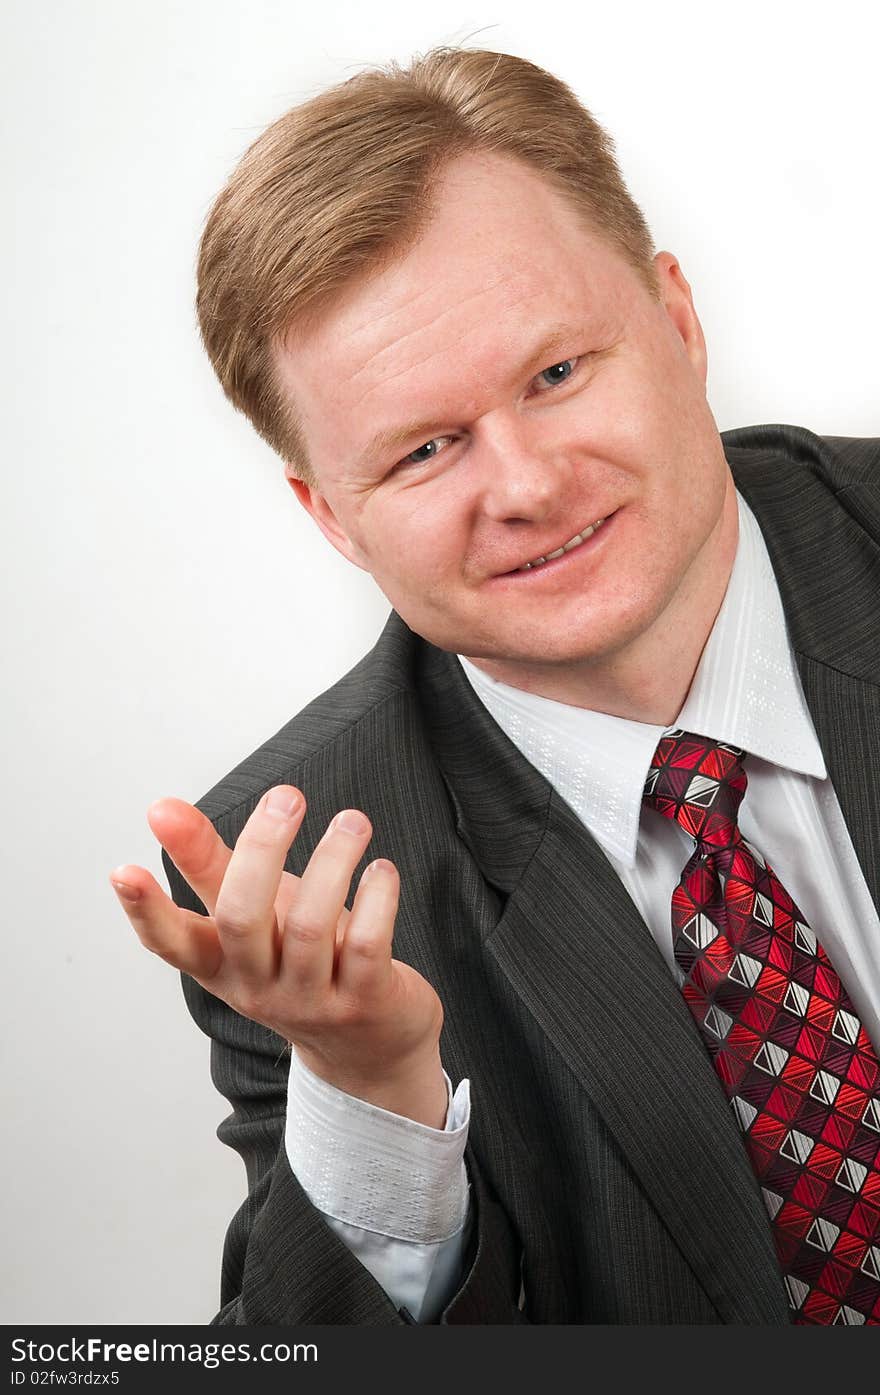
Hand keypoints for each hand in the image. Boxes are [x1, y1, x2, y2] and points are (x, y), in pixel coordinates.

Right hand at [110, 788, 447, 1126]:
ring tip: (351, 823)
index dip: (146, 910)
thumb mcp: (252, 915)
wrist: (370, 1046)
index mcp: (220, 966)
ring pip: (310, 927)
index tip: (123, 870)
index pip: (172, 944)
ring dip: (332, 862)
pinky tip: (380, 869)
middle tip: (286, 797)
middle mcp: (258, 988)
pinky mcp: (364, 1002)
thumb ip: (208, 863)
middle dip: (261, 850)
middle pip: (242, 919)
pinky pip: (366, 943)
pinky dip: (376, 898)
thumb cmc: (302, 962)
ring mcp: (310, 1000)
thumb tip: (161, 808)